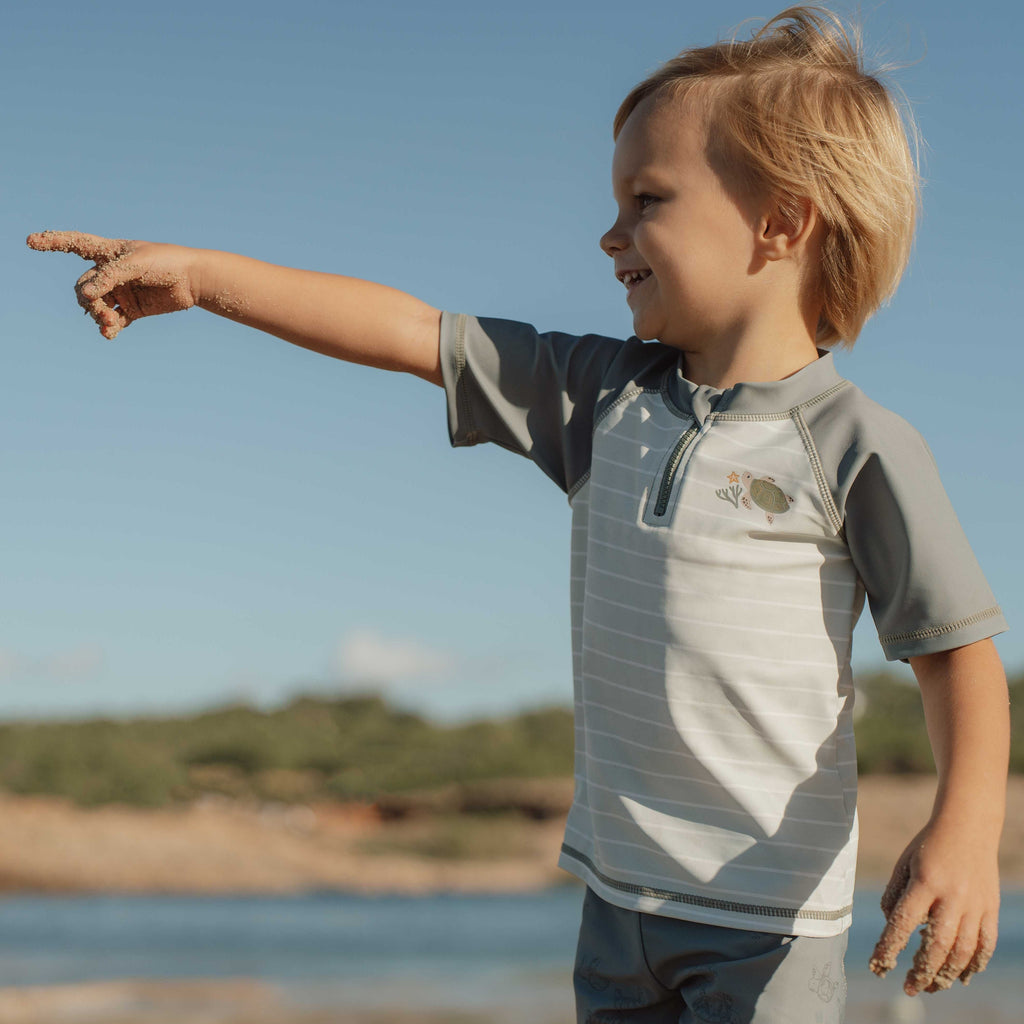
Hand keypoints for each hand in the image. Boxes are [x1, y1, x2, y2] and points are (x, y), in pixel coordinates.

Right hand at [26, 230, 200, 338]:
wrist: (194, 281)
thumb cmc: (166, 262)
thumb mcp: (136, 264)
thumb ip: (110, 277)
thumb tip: (86, 295)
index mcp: (109, 252)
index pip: (75, 244)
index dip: (53, 242)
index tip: (31, 241)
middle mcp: (111, 272)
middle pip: (85, 287)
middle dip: (88, 300)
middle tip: (101, 311)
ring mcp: (120, 291)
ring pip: (96, 306)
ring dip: (98, 316)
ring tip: (109, 325)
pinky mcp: (132, 309)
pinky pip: (113, 321)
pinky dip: (109, 328)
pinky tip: (109, 334)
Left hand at [869, 818, 998, 994]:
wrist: (968, 826)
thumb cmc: (929, 846)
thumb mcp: (904, 863)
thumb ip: (895, 894)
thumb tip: (890, 924)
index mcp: (925, 883)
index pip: (903, 923)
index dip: (889, 947)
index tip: (877, 966)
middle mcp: (952, 897)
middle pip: (936, 945)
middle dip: (921, 972)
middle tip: (908, 988)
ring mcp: (975, 905)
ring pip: (963, 951)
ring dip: (946, 975)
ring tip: (931, 987)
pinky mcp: (990, 908)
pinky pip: (984, 944)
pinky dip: (974, 965)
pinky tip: (961, 977)